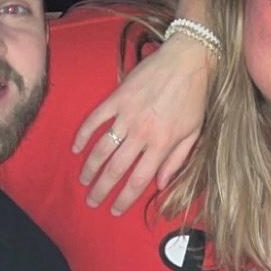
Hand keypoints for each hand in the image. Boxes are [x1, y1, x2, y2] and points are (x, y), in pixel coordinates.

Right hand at [72, 37, 214, 213]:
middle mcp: (142, 132)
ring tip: (83, 181)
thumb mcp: (194, 131)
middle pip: (115, 170)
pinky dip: (82, 135)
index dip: (124, 199)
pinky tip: (76, 148)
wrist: (188, 59)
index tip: (115, 210)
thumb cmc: (194, 96)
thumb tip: (160, 184)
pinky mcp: (117, 98)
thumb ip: (177, 159)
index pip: (138, 181)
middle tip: (91, 202)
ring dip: (89, 168)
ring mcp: (127, 114)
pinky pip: (94, 120)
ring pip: (101, 149)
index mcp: (162, 143)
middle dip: (100, 190)